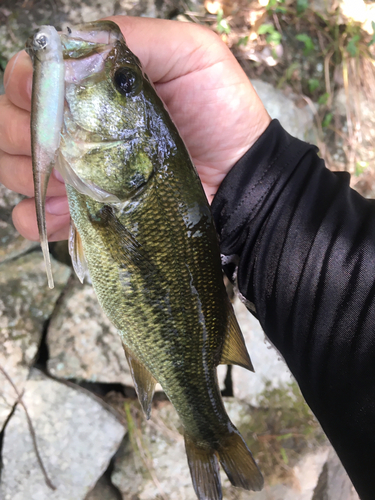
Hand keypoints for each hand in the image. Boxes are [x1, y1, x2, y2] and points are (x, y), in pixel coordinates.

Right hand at [0, 16, 269, 241]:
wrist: (238, 179)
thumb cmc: (220, 115)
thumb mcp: (192, 56)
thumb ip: (138, 41)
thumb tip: (75, 42)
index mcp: (92, 88)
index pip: (32, 77)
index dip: (27, 83)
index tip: (43, 94)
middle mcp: (76, 127)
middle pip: (13, 122)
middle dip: (23, 131)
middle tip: (59, 145)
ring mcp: (77, 172)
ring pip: (15, 166)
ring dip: (28, 173)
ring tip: (67, 181)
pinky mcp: (85, 212)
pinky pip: (35, 216)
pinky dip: (38, 215)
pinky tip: (63, 211)